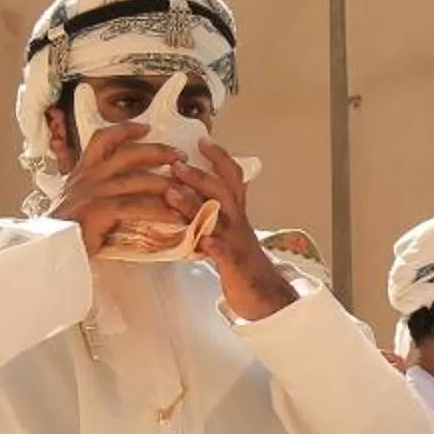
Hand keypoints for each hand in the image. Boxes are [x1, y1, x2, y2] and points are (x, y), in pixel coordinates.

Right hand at [49, 121, 194, 257]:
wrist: (46, 248)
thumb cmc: (64, 229)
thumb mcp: (75, 200)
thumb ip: (94, 191)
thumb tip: (121, 192)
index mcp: (82, 171)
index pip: (102, 140)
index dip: (125, 130)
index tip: (146, 127)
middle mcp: (88, 177)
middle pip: (127, 154)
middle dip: (157, 151)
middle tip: (179, 155)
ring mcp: (93, 193)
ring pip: (136, 180)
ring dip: (164, 183)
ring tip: (184, 189)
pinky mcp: (99, 212)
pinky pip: (135, 207)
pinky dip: (158, 210)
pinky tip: (173, 216)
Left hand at [184, 137, 291, 319]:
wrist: (262, 293)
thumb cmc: (239, 261)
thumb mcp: (227, 229)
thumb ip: (210, 211)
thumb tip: (184, 194)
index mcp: (235, 211)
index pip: (231, 176)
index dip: (219, 157)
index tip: (202, 141)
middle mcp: (236, 221)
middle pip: (222, 191)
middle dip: (198, 176)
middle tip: (175, 165)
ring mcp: (235, 241)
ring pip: (217, 217)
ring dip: (193, 204)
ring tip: (172, 194)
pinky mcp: (232, 263)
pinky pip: (222, 252)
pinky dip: (212, 245)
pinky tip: (201, 240)